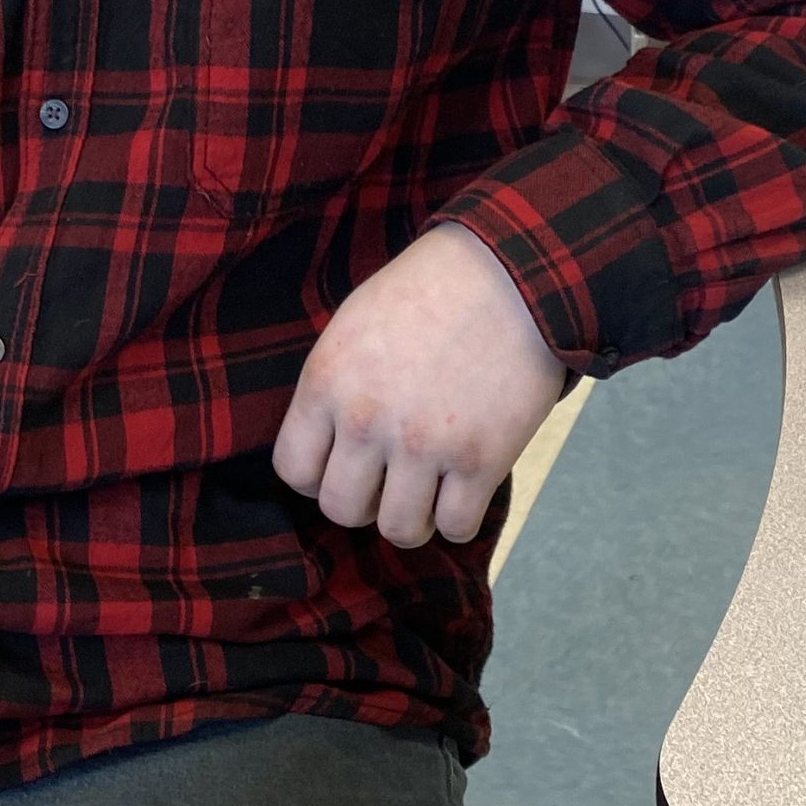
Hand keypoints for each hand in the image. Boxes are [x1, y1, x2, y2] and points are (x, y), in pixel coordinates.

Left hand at [273, 221, 566, 547]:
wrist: (511, 275)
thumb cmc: (430, 293)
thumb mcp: (352, 326)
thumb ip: (333, 388)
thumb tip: (325, 447)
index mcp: (326, 382)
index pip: (294, 470)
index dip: (317, 475)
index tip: (343, 463)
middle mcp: (366, 421)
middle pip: (341, 510)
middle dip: (363, 501)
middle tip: (388, 478)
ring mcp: (424, 445)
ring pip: (398, 530)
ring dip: (412, 516)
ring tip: (427, 488)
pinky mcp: (480, 461)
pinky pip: (456, 527)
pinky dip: (459, 516)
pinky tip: (464, 485)